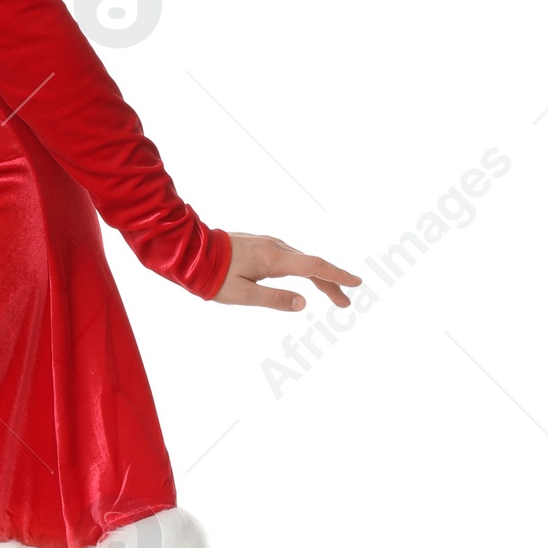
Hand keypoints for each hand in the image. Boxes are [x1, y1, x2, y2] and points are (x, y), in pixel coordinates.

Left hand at [212, 232, 360, 311]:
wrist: (191, 253)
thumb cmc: (213, 277)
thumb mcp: (242, 295)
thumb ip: (274, 299)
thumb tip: (304, 303)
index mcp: (273, 259)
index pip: (313, 267)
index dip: (336, 276)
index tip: (356, 282)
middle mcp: (275, 247)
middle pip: (311, 265)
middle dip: (332, 283)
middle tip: (345, 303)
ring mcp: (268, 244)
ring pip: (301, 261)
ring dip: (318, 277)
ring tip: (332, 295)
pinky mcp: (262, 245)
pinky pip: (290, 258)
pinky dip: (304, 269)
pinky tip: (306, 278)